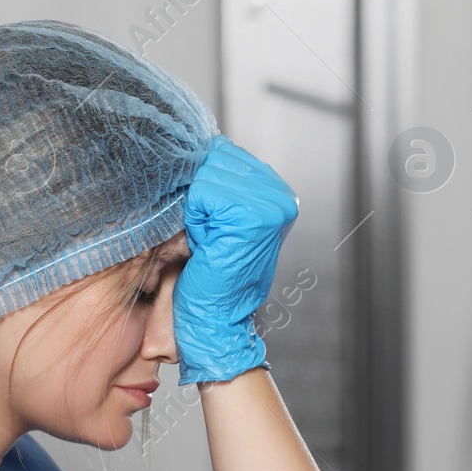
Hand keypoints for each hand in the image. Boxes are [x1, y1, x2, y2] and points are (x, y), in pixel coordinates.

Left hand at [172, 135, 299, 384]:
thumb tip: (194, 148)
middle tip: (208, 235)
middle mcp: (279, 196)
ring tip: (208, 239)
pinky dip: (192, 218)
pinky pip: (200, 195)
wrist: (215, 322)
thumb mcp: (220, 224)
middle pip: (214, 160)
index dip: (202, 183)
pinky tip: (205, 242)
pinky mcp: (250, 216)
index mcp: (276, 194)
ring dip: (195, 208)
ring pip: (205, 175)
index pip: (223, 154)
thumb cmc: (212, 279)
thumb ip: (220, 187)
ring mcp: (269, 205)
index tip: (209, 221)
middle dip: (198, 194)